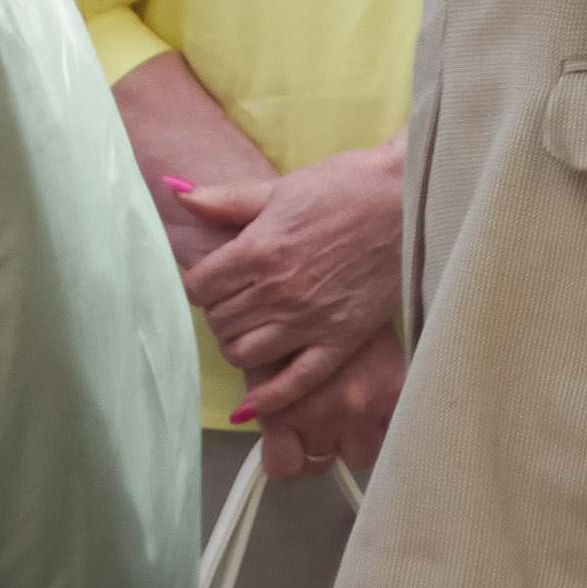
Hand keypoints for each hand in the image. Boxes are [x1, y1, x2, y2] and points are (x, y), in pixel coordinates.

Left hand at [170, 142, 406, 385]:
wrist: (410, 198)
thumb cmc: (347, 186)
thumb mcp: (282, 188)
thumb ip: (226, 199)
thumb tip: (176, 193)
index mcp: (259, 249)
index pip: (197, 287)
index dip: (201, 282)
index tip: (216, 278)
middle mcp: (278, 290)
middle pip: (218, 321)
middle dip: (221, 309)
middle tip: (238, 298)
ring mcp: (310, 319)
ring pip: (243, 353)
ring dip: (238, 343)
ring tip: (251, 327)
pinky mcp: (341, 338)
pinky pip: (296, 382)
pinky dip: (270, 397)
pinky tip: (254, 401)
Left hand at [236, 322, 406, 481]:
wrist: (342, 271)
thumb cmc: (294, 315)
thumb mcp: (264, 356)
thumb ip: (260, 393)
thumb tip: (246, 417)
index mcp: (286, 411)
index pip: (284, 468)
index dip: (286, 455)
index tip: (292, 440)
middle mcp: (325, 416)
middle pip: (319, 462)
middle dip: (317, 442)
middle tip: (320, 414)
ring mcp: (365, 406)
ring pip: (360, 456)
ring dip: (353, 440)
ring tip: (349, 412)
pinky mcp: (396, 390)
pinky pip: (394, 432)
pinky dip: (384, 424)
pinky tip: (376, 406)